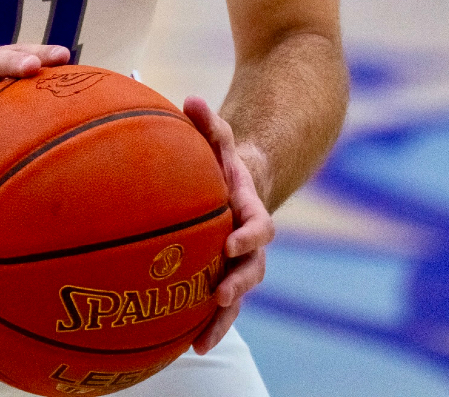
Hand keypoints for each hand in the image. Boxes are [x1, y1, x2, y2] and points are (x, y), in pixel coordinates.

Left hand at [182, 96, 274, 353]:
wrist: (236, 181)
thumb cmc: (221, 157)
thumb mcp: (218, 136)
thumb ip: (208, 121)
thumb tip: (191, 99)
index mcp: (250, 209)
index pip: (259, 226)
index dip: (249, 234)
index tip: (231, 241)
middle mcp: (249, 241)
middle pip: (253, 269)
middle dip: (239, 283)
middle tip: (220, 294)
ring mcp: (239, 263)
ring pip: (238, 295)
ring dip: (223, 319)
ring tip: (202, 343)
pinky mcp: (223, 275)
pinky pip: (221, 305)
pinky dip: (210, 326)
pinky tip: (189, 349)